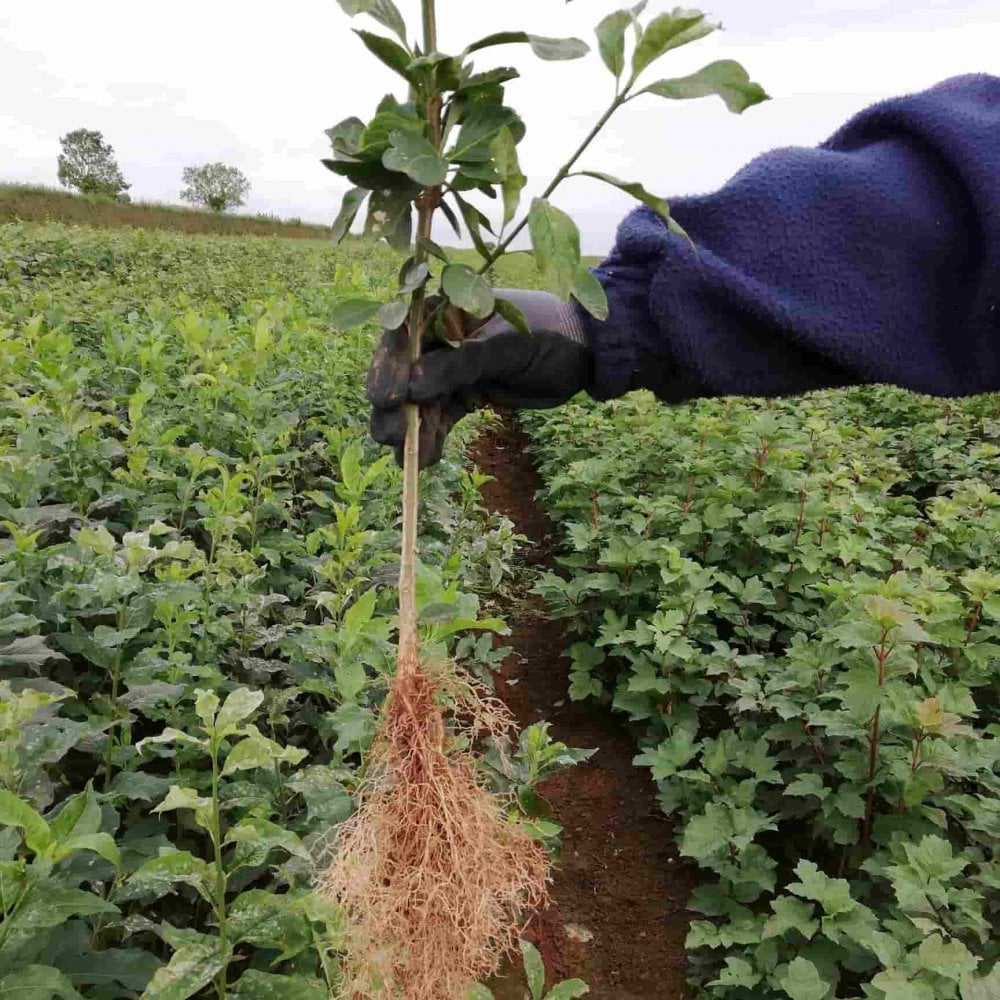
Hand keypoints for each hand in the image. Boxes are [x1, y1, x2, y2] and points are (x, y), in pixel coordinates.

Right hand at [367, 289, 591, 467]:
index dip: (388, 367)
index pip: (404, 336)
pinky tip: (426, 460)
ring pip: (420, 399)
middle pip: (404, 372)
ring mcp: (453, 366)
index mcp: (447, 308)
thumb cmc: (548, 334)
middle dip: (395, 407)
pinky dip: (432, 436)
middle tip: (391, 437)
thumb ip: (460, 364)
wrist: (585, 354)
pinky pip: (441, 415)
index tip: (386, 399)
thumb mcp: (505, 346)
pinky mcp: (466, 391)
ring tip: (409, 459)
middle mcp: (442, 336)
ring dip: (412, 429)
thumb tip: (412, 390)